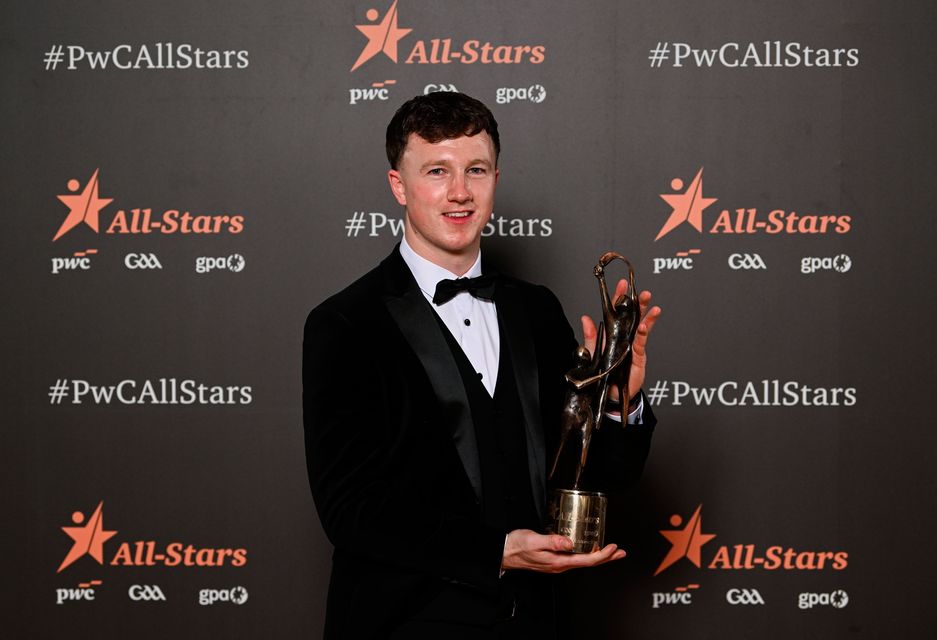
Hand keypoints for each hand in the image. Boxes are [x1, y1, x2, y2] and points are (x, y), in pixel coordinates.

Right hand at [501, 529, 624, 573]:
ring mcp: (557, 564)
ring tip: (610, 551)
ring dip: (598, 556)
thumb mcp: (534, 540)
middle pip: (588, 563)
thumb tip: (569, 543)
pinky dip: (586, 555)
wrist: (505, 553)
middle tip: (620, 552)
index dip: (602, 555)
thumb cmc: (517, 546)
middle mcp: (560, 565)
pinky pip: (575, 559)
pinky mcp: (554, 560)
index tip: (613, 548)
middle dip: (606, 557)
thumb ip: (552, 541)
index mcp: (558, 561)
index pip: (586, 560)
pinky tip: (588, 549)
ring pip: (583, 561)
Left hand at [581, 279, 661, 404]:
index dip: (619, 298)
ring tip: (651, 303)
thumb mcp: (592, 354)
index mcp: (611, 334)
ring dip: (645, 314)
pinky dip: (643, 332)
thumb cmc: (602, 373)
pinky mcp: (638, 356)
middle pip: (632, 316)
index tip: (622, 285)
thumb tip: (585, 318)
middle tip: (641, 291)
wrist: (610, 393)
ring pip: (640, 325)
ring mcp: (632, 345)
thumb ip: (590, 337)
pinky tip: (645, 324)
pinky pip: (641, 342)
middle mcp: (624, 337)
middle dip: (637, 302)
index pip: (616, 312)